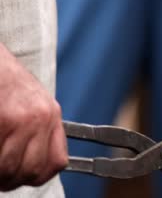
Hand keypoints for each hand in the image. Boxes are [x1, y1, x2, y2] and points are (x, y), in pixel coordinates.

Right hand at [0, 44, 67, 190]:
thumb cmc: (7, 80)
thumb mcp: (34, 102)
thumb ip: (38, 129)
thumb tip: (32, 164)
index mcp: (51, 115)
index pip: (57, 162)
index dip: (38, 176)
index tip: (23, 178)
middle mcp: (41, 118)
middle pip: (31, 170)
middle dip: (11, 179)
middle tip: (0, 178)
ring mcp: (21, 119)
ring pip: (8, 166)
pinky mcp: (3, 120)